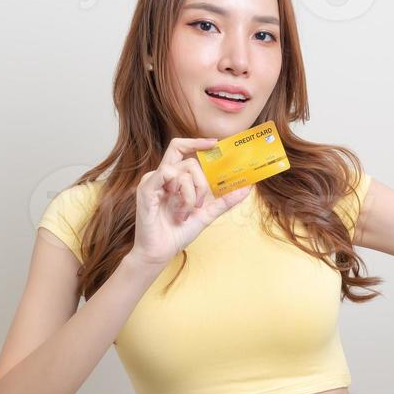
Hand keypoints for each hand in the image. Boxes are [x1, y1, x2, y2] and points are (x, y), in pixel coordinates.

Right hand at [129, 137, 251, 266]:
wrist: (161, 252)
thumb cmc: (178, 232)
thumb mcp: (207, 214)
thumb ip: (225, 200)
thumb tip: (247, 188)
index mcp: (173, 178)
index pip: (182, 149)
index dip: (197, 141)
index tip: (215, 143)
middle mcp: (162, 176)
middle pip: (187, 158)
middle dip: (202, 180)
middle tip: (202, 201)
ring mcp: (153, 181)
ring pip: (182, 170)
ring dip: (192, 193)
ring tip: (188, 211)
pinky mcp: (146, 188)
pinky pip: (167, 174)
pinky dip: (181, 193)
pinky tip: (179, 209)